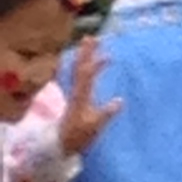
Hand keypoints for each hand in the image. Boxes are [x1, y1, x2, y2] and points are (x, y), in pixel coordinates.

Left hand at [59, 37, 121, 155]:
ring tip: (91, 45)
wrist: (62, 144)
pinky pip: (80, 78)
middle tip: (91, 38)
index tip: (107, 55)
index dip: (96, 64)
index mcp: (81, 96)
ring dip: (84, 57)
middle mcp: (77, 92)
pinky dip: (84, 68)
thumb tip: (120, 100)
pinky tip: (89, 65)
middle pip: (80, 68)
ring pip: (78, 71)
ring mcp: (76, 94)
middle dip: (85, 53)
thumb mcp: (95, 126)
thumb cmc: (79, 136)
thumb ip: (106, 114)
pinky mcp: (77, 98)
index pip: (87, 76)